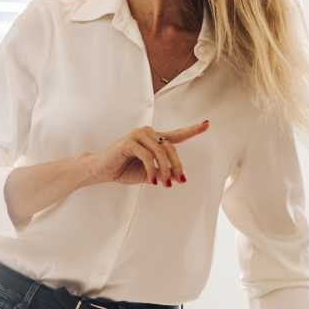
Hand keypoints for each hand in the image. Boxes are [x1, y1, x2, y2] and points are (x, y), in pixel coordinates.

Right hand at [89, 120, 209, 187]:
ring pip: (161, 151)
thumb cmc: (123, 169)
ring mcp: (137, 135)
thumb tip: (178, 179)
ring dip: (165, 170)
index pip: (176, 134)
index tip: (207, 124)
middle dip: (177, 165)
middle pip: (171, 147)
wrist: (100, 171)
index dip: (192, 129)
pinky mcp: (128, 142)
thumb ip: (161, 173)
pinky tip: (152, 181)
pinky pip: (147, 156)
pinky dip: (152, 170)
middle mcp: (147, 133)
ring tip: (165, 184)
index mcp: (153, 139)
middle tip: (179, 181)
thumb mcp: (147, 173)